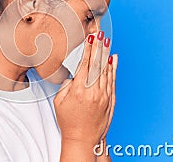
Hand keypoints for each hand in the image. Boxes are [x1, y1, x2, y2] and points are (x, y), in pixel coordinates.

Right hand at [54, 32, 117, 146]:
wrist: (83, 139)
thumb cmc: (69, 121)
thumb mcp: (59, 102)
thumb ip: (66, 85)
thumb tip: (74, 75)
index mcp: (78, 90)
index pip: (85, 64)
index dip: (88, 49)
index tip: (90, 38)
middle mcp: (93, 91)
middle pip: (97, 64)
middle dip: (98, 46)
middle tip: (100, 33)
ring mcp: (103, 95)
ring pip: (106, 70)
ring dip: (106, 54)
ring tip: (107, 41)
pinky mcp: (110, 100)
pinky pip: (112, 80)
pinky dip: (113, 68)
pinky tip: (113, 58)